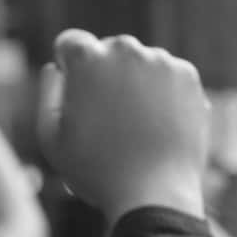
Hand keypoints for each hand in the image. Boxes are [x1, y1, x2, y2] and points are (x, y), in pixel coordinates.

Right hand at [38, 31, 209, 229]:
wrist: (153, 193)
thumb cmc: (95, 171)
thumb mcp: (52, 138)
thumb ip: (48, 95)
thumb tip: (57, 68)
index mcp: (87, 59)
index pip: (71, 43)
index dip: (69, 69)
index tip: (75, 95)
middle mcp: (125, 49)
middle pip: (108, 51)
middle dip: (103, 75)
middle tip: (106, 119)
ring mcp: (160, 60)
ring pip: (140, 64)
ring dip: (134, 85)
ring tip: (133, 129)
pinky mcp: (187, 76)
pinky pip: (167, 77)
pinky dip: (161, 95)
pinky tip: (155, 128)